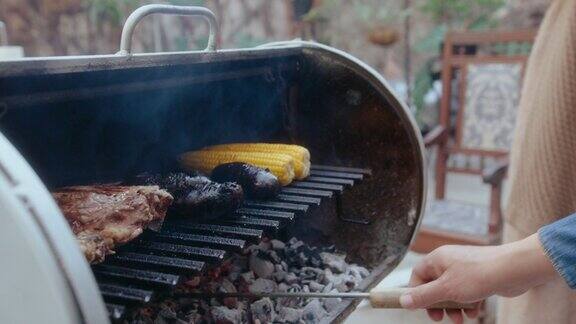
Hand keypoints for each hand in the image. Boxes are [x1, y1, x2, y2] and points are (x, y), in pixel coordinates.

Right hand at [400, 234, 556, 323]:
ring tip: (460, 318)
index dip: (416, 292)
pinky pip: (467, 292)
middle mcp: (449, 261)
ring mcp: (465, 268)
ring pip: (452, 291)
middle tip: (440, 317)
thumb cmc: (479, 274)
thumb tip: (403, 300)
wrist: (514, 269)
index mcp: (437, 259)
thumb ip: (424, 296)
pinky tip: (475, 311)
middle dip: (438, 304)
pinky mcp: (479, 276)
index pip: (417, 275)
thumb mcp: (446, 290)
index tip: (419, 308)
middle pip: (434, 286)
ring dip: (454, 307)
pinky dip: (469, 303)